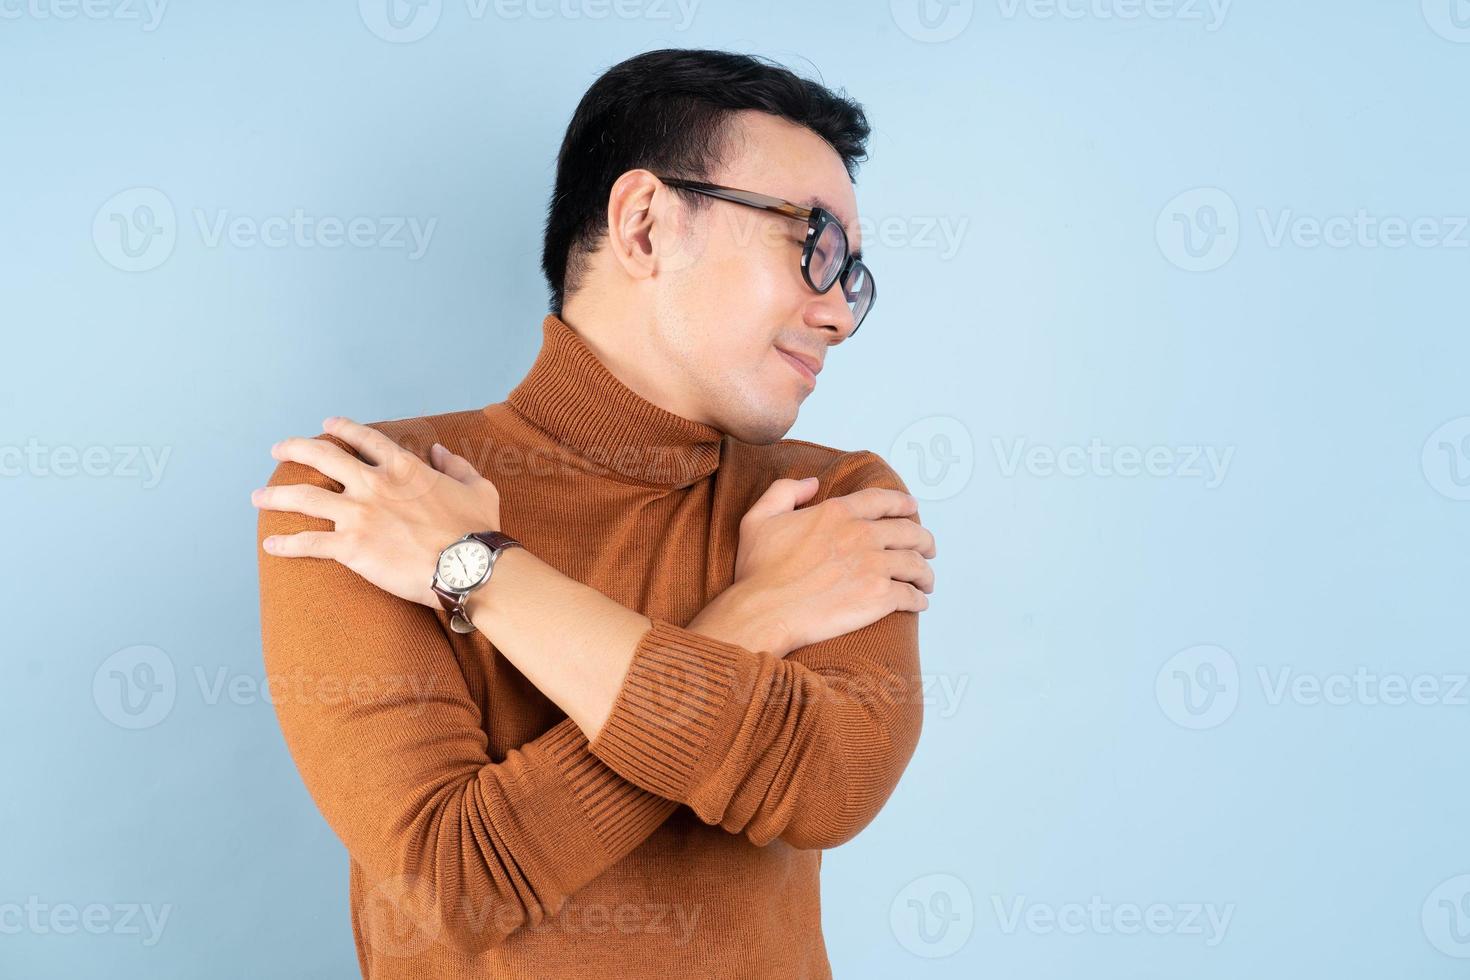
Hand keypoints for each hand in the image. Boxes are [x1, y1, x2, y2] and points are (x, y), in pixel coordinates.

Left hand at [252, 416, 502, 607]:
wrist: (467, 565)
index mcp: (403, 467)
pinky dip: (287, 544)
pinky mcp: (351, 547)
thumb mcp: (477, 487)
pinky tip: (270, 545)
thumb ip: (456, 466)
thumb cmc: (477, 529)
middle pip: (322, 457)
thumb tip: (440, 451)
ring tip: (257, 498)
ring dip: (276, 496)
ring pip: (304, 498)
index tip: (326, 425)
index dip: (342, 429)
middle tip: (277, 450)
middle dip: (295, 449)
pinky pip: (309, 543)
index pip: (364, 439)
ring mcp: (359, 515)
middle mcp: (374, 484)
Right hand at [688, 477, 935, 655]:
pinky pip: (910, 595)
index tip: (912, 508)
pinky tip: (918, 602)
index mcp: (837, 512)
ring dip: (925, 572)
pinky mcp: (879, 597)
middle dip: (924, 539)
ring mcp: (874, 566)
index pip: (882, 500)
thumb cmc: (758, 572)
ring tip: (926, 580)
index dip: (903, 503)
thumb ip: (785, 491)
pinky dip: (918, 599)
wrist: (765, 611)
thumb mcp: (759, 518)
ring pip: (916, 564)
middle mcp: (861, 534)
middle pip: (909, 531)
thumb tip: (812, 483)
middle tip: (928, 548)